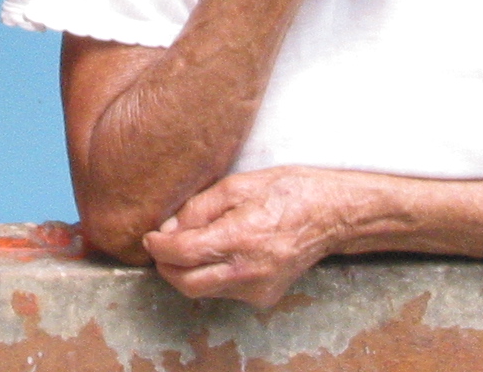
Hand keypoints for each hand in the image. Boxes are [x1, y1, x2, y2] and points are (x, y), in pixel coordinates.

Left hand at [140, 166, 369, 307]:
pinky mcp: (265, 297)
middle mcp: (249, 271)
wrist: (332, 215)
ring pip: (204, 291)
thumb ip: (199, 208)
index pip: (183, 254)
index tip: (150, 236)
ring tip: (189, 245)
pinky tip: (217, 254)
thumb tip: (169, 229)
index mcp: (241, 238)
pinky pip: (225, 292)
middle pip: (187, 284)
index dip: (159, 246)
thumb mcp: (238, 185)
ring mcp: (258, 289)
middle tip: (160, 246)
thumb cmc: (288, 191)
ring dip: (187, 272)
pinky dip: (211, 276)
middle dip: (166, 266)